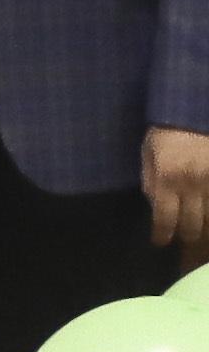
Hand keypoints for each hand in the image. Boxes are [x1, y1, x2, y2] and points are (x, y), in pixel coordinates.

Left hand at [155, 126, 208, 263]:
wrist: (192, 109)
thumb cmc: (165, 132)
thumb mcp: (147, 155)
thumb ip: (151, 182)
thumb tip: (155, 207)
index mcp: (167, 179)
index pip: (164, 219)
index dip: (162, 235)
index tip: (160, 242)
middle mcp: (192, 184)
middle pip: (192, 225)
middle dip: (185, 235)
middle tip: (182, 238)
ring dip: (206, 228)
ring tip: (200, 232)